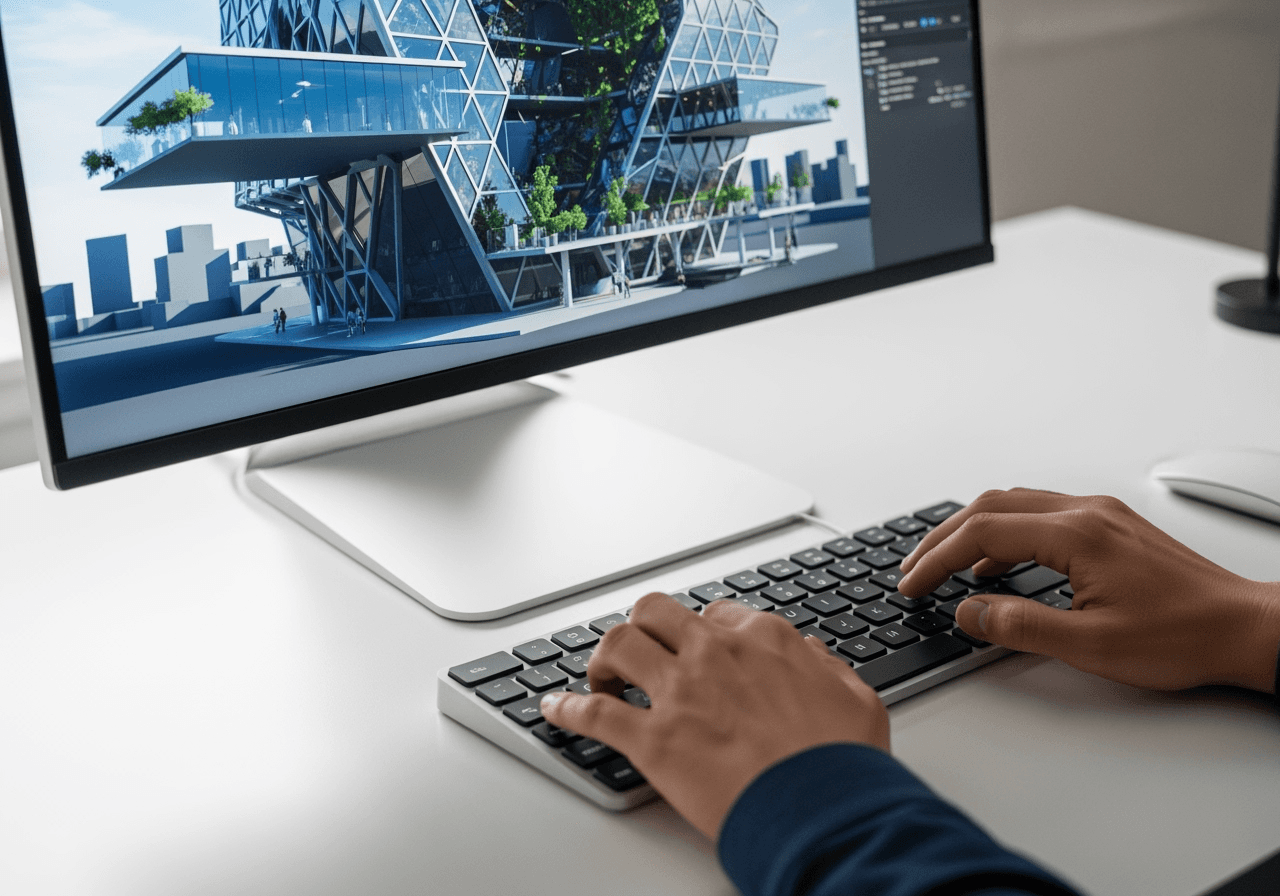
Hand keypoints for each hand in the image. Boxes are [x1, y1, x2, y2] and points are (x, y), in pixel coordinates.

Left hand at [540, 594, 889, 839]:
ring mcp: (680, 693)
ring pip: (618, 645)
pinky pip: (594, 715)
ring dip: (603, 661)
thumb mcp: (856, 698)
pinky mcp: (654, 739)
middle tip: (640, 656)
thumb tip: (809, 653)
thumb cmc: (842, 763)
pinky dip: (567, 710)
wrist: (825, 810)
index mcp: (764, 640)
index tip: (691, 649)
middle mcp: (715, 654)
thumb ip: (826, 667)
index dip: (698, 633)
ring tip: (603, 681)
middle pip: (655, 613)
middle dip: (642, 629)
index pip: (715, 615)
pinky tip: (555, 711)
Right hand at [898, 488, 1279, 692]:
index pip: (982, 532)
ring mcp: (1100, 514)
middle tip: (913, 569)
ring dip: (971, 531)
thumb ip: (1020, 625)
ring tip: (943, 564)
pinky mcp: (1110, 526)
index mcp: (1077, 534)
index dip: (937, 559)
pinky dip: (1004, 533)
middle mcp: (1086, 512)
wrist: (1244, 629)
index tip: (912, 583)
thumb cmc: (1183, 636)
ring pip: (1014, 504)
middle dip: (942, 538)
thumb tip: (969, 612)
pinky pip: (1040, 514)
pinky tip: (997, 563)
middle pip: (990, 506)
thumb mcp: (1091, 645)